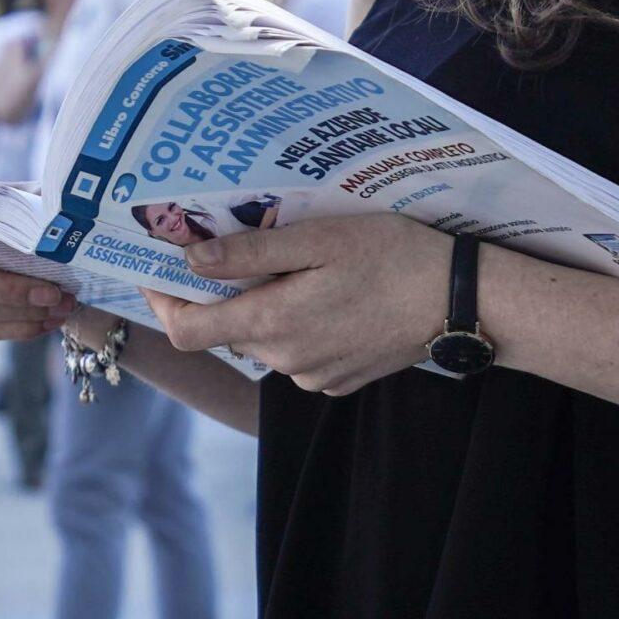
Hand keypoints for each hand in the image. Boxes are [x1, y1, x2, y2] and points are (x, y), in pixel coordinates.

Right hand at [0, 181, 78, 342]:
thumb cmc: (30, 217)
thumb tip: (39, 198)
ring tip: (66, 306)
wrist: (43, 251)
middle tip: (54, 292)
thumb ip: (29, 196)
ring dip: (25, 315)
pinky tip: (51, 321)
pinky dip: (23, 329)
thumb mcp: (31, 197)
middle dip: (8, 290)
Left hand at [143, 212, 454, 395]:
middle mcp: (284, 360)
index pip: (186, 331)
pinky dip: (297, 323)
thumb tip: (189, 260)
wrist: (462, 301)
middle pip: (226, 330)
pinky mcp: (340, 378)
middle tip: (236, 246)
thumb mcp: (317, 240)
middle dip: (222, 293)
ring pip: (263, 339)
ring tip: (296, 264)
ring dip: (264, 306)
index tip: (156, 270)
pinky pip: (298, 351)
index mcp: (271, 325)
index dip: (162, 301)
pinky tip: (329, 293)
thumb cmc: (392, 258)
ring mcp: (314, 374)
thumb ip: (248, 255)